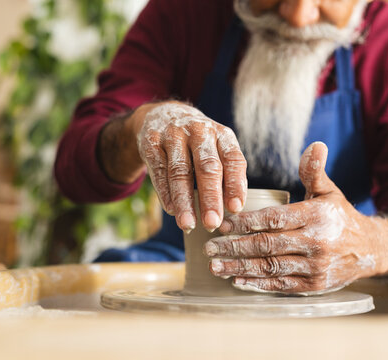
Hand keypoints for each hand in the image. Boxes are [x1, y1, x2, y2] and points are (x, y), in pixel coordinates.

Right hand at [136, 102, 246, 231]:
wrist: (161, 114)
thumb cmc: (196, 142)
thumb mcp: (215, 148)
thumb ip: (224, 173)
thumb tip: (231, 210)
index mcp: (222, 134)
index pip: (233, 160)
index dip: (235, 184)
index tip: (235, 209)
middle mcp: (199, 132)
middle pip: (207, 167)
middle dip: (211, 198)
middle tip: (213, 223)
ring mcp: (173, 136)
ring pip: (180, 171)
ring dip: (184, 201)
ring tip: (188, 224)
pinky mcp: (152, 142)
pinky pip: (159, 171)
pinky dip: (165, 192)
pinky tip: (171, 210)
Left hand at [204, 142, 381, 294]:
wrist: (371, 249)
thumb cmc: (340, 217)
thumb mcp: (329, 191)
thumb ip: (314, 171)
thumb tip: (315, 145)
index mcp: (315, 216)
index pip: (274, 219)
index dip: (245, 222)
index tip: (222, 224)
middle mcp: (316, 242)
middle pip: (267, 245)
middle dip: (235, 247)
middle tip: (210, 247)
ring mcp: (315, 267)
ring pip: (271, 267)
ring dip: (240, 268)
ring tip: (215, 266)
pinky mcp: (314, 285)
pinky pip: (282, 285)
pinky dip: (258, 284)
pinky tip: (238, 281)